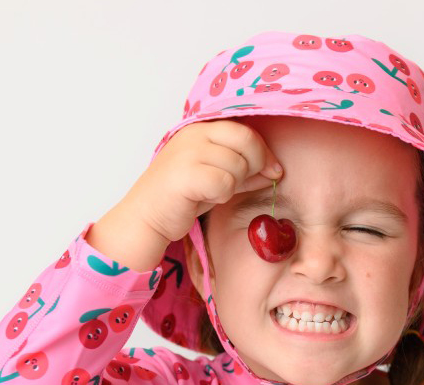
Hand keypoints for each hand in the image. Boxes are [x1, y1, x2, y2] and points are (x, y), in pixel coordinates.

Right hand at [122, 119, 283, 246]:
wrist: (147, 216)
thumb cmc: (182, 197)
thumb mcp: (218, 179)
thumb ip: (245, 172)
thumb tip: (276, 171)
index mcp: (202, 129)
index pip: (246, 130)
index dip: (264, 152)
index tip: (273, 171)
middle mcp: (195, 134)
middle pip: (246, 141)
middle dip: (255, 165)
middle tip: (243, 183)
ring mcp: (189, 151)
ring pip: (237, 165)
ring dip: (233, 185)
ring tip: (214, 192)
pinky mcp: (185, 173)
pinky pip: (224, 182)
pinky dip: (222, 194)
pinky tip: (206, 197)